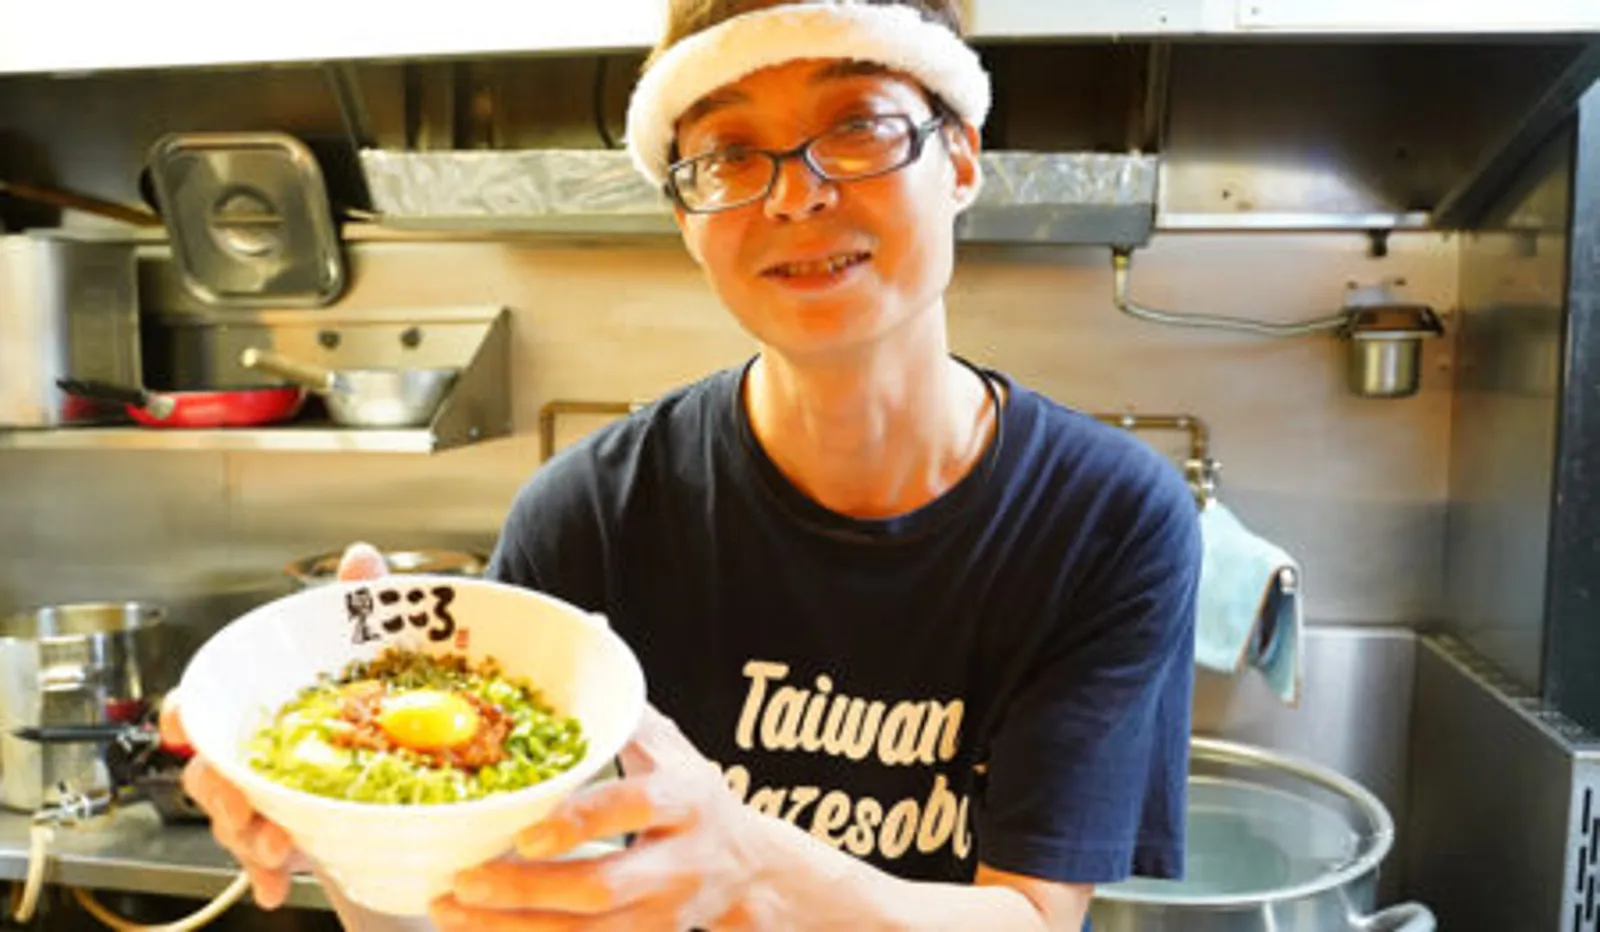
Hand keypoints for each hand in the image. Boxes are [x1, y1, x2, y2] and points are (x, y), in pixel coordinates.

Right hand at [162, 542, 391, 908]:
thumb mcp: (387, 645)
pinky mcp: (290, 836)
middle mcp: (259, 750)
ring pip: (232, 819)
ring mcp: (270, 798)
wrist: (426, 775)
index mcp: (270, 701)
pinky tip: (279, 886)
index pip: (207, 701)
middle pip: (211, 770)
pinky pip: (262, 861)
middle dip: (221, 792)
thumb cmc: (392, 702)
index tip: (184, 721)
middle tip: (250, 807)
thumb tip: (361, 556)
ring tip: (278, 846)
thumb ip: (365, 601)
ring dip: (246, 837)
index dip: (186, 711)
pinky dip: (267, 875)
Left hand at [431, 705, 768, 931]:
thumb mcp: (670, 747)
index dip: (581, 824)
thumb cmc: (691, 796)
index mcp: (686, 798)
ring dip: (513, 929)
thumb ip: (625, 706)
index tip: (527, 832)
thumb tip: (591, 629)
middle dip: (528, 890)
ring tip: (450, 910)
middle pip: (603, 887)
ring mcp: (663, 913)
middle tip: (462, 879)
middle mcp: (679, 861)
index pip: (634, 808)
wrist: (748, 870)